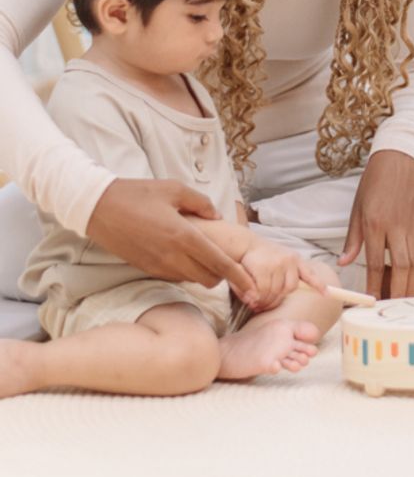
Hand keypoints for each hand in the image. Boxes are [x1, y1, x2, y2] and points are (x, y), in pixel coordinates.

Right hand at [86, 178, 255, 300]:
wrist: (98, 208)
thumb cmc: (138, 194)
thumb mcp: (175, 189)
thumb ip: (202, 204)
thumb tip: (217, 218)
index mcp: (184, 236)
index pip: (219, 264)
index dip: (239, 277)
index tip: (253, 288)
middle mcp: (172, 256)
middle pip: (209, 279)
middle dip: (223, 275)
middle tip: (228, 262)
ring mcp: (157, 266)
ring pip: (192, 280)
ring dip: (204, 272)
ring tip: (205, 254)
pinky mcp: (146, 268)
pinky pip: (174, 276)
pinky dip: (186, 270)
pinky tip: (184, 253)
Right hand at [241, 240, 326, 311]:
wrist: (244, 245)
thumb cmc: (261, 257)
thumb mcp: (278, 261)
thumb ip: (284, 278)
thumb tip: (282, 297)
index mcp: (295, 259)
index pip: (309, 273)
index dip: (318, 284)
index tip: (326, 294)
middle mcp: (289, 260)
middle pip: (289, 289)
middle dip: (276, 300)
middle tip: (263, 306)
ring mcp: (278, 264)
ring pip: (276, 292)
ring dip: (266, 301)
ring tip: (256, 303)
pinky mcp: (264, 268)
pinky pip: (264, 291)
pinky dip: (258, 298)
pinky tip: (252, 299)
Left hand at [339, 150, 413, 298]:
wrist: (399, 161)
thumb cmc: (374, 184)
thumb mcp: (357, 209)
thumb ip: (353, 239)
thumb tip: (344, 263)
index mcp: (376, 223)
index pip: (376, 261)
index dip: (374, 284)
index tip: (371, 300)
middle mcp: (396, 226)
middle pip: (401, 266)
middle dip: (397, 291)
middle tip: (392, 309)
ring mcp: (413, 225)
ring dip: (412, 285)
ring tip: (406, 303)